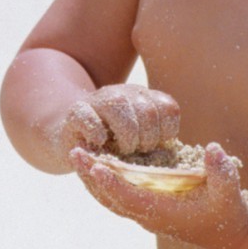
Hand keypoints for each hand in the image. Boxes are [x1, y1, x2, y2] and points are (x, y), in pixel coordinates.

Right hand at [59, 85, 180, 156]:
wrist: (72, 136)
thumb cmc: (111, 144)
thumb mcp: (138, 140)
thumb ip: (157, 141)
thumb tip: (175, 155)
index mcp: (143, 98)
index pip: (168, 108)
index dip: (166, 131)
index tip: (158, 146)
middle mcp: (123, 93)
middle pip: (146, 110)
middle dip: (147, 139)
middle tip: (139, 152)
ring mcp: (98, 100)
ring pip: (119, 106)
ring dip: (126, 136)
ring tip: (124, 151)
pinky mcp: (75, 112)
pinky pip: (89, 117)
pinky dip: (97, 132)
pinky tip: (100, 142)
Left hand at [71, 142, 247, 248]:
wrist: (228, 234)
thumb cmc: (227, 212)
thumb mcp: (230, 192)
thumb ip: (222, 171)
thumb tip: (214, 148)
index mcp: (164, 213)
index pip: (131, 199)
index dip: (113, 184)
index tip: (96, 167)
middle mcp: (149, 216)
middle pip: (111, 199)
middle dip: (91, 177)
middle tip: (75, 153)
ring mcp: (145, 215)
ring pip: (109, 200)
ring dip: (91, 180)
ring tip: (77, 156)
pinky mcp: (146, 209)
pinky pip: (116, 198)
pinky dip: (102, 183)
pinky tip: (92, 165)